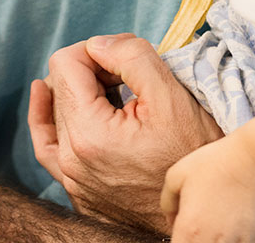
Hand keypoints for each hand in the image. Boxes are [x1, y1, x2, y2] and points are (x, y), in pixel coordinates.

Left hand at [27, 33, 223, 232]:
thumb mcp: (172, 97)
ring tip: (111, 91)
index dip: (95, 50)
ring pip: (54, 114)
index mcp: (88, 134)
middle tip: (128, 78)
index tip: (124, 59)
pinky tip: (50, 103)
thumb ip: (131, 57)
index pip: (64, 64)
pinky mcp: (79, 192)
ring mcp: (72, 180)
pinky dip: (54, 121)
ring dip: (80, 94)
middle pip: (59, 87)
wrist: (204, 210)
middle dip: (90, 71)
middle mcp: (71, 160)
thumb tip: (98, 44)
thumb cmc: (195, 157)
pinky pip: (51, 148)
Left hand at [162, 131, 254, 242]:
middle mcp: (211, 241)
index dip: (178, 242)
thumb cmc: (215, 162)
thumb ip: (167, 202)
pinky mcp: (254, 239)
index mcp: (188, 228)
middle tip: (197, 227)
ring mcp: (234, 242)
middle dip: (194, 241)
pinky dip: (233, 242)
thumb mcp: (176, 175)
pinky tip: (231, 230)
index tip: (182, 232)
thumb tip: (171, 220)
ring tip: (215, 227)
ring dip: (215, 242)